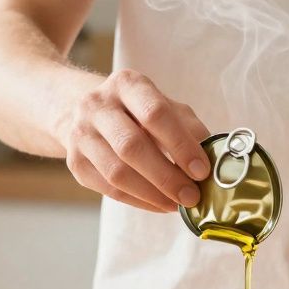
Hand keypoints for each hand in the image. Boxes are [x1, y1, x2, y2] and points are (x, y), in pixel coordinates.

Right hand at [58, 69, 211, 211]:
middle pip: (132, 146)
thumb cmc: (136, 110)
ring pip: (117, 172)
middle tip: (191, 196)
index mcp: (126, 84)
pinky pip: (108, 189)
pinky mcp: (75, 162)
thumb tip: (213, 158)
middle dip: (166, 176)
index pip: (155, 114)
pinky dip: (138, 201)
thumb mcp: (163, 105)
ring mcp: (81, 134)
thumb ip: (188, 127)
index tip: (201, 170)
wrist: (84, 112)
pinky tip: (159, 204)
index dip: (181, 144)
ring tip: (177, 204)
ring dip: (152, 194)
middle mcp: (98, 105)